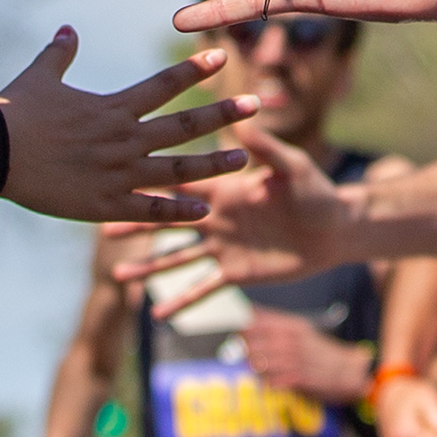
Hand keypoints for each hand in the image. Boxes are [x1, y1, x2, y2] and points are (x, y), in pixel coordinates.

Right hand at [0, 28, 254, 222]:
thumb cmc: (14, 112)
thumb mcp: (40, 76)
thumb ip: (60, 54)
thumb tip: (69, 28)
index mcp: (112, 108)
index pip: (163, 85)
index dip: (194, 70)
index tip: (223, 56)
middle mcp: (124, 139)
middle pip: (184, 125)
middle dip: (222, 113)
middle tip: (257, 103)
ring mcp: (118, 173)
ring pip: (177, 169)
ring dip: (214, 163)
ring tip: (244, 157)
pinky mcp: (105, 205)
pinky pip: (150, 209)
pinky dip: (179, 209)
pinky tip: (205, 208)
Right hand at [103, 124, 362, 315]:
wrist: (335, 230)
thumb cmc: (316, 190)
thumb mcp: (292, 168)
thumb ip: (266, 148)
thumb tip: (244, 119)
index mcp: (223, 191)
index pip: (179, 184)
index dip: (149, 183)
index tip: (118, 179)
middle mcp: (215, 218)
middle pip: (166, 221)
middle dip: (134, 225)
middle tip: (101, 229)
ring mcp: (223, 247)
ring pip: (177, 258)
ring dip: (148, 268)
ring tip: (117, 278)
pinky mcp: (236, 273)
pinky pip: (204, 288)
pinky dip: (182, 302)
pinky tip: (157, 316)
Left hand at [240, 307, 370, 401]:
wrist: (348, 370)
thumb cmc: (320, 350)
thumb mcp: (301, 329)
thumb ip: (276, 322)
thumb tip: (251, 311)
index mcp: (292, 326)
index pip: (257, 322)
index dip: (243, 328)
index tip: (237, 332)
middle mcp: (292, 341)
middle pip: (254, 343)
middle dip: (244, 348)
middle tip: (242, 351)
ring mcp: (294, 360)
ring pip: (259, 362)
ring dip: (253, 366)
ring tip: (254, 366)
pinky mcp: (298, 379)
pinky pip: (271, 380)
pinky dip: (265, 381)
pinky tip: (267, 380)